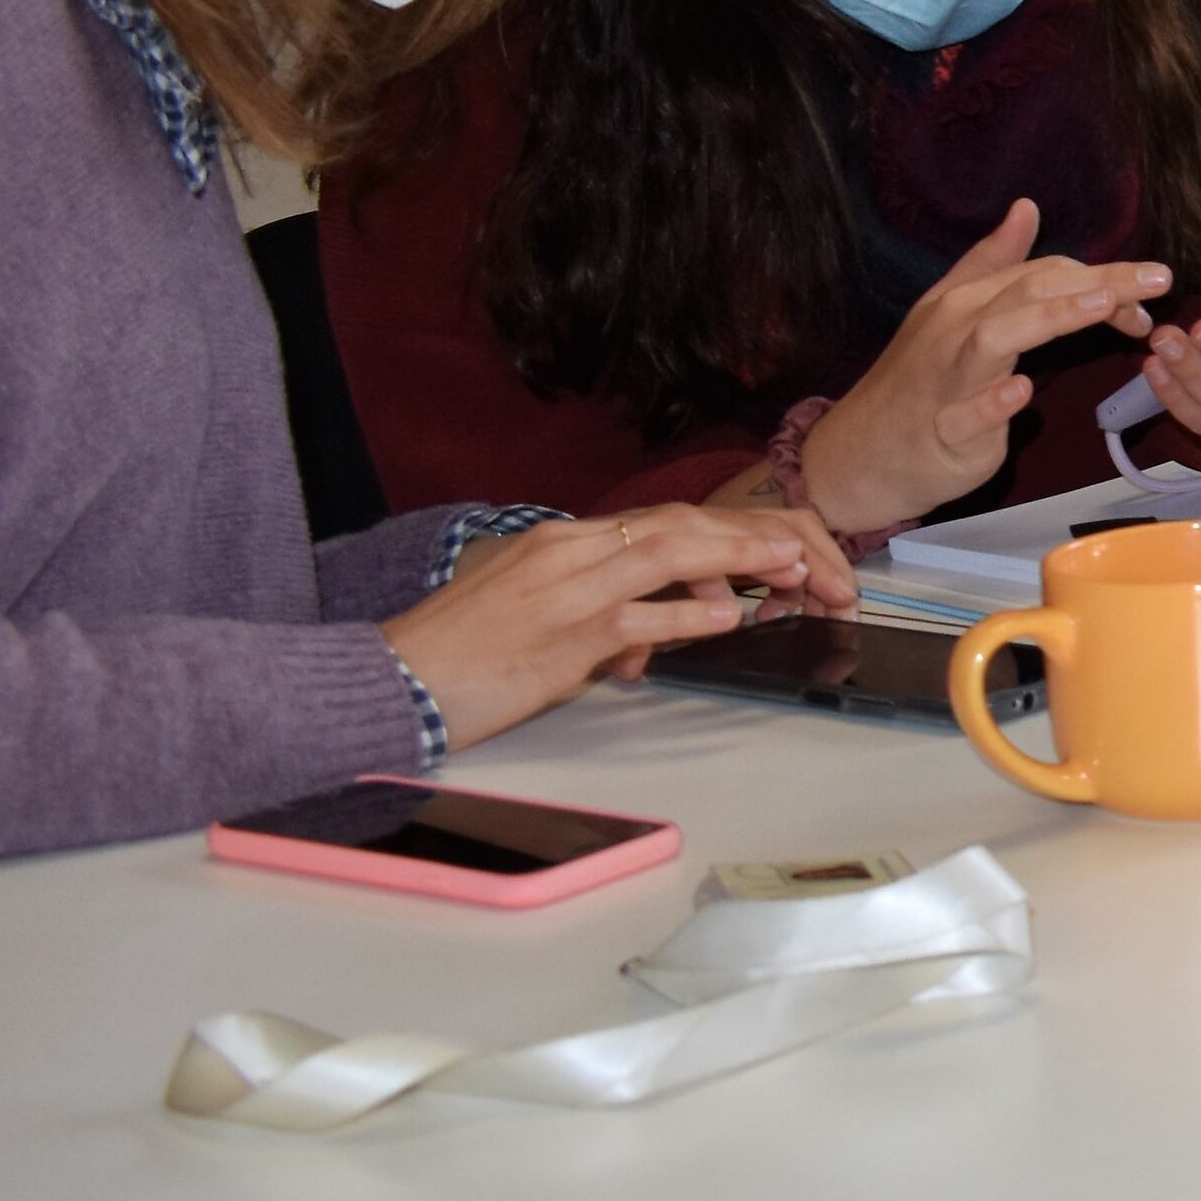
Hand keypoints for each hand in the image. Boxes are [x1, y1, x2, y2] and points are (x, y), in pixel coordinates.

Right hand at [384, 504, 850, 749]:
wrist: (394, 679)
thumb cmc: (459, 652)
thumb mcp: (534, 615)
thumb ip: (596, 616)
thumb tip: (643, 642)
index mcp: (561, 542)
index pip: (661, 521)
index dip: (726, 530)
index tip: (772, 547)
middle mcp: (568, 553)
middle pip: (678, 524)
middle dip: (751, 535)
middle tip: (806, 556)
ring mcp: (568, 592)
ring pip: (669, 552)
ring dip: (740, 557)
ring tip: (792, 569)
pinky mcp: (563, 637)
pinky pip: (640, 615)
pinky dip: (689, 612)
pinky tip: (729, 615)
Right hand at [802, 199, 1169, 530]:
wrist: (857, 457)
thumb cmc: (916, 385)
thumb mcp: (948, 313)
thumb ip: (991, 262)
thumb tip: (1026, 208)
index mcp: (966, 302)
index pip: (1044, 272)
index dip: (1104, 278)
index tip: (1151, 293)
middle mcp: (956, 332)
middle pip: (1031, 293)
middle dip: (1099, 282)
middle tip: (1160, 280)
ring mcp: (947, 383)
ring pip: (996, 339)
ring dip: (1049, 319)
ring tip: (1100, 307)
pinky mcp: (942, 435)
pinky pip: (965, 417)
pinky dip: (992, 404)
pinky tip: (1022, 395)